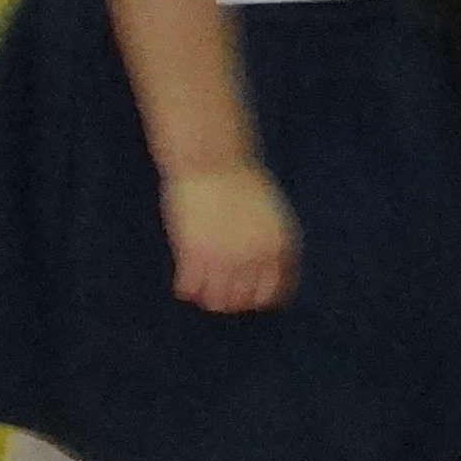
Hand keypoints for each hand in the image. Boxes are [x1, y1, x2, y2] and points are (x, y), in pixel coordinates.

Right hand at [161, 161, 299, 313]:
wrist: (211, 158)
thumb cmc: (238, 177)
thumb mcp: (270, 214)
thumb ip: (269, 244)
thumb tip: (260, 268)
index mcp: (278, 249)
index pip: (271, 293)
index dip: (253, 295)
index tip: (240, 290)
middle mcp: (255, 260)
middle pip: (241, 302)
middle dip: (228, 298)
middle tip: (214, 287)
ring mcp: (225, 260)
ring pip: (215, 301)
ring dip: (206, 295)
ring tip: (197, 283)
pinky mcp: (195, 256)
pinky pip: (189, 288)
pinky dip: (184, 287)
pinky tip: (182, 277)